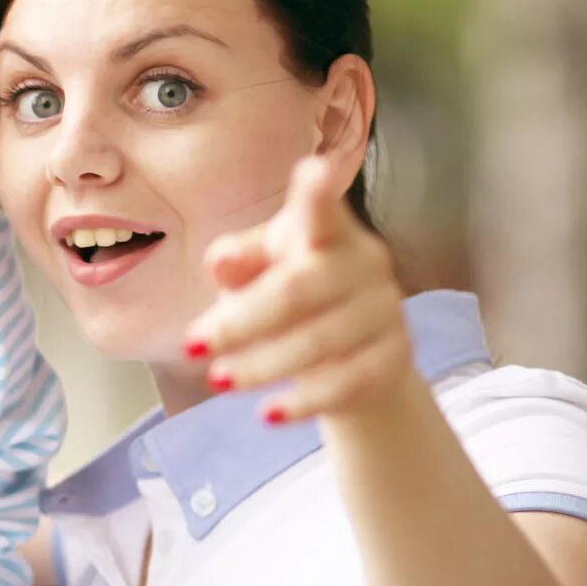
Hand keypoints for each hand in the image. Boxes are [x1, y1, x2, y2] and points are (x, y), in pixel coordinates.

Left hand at [185, 156, 409, 423]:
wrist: (354, 357)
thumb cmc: (292, 300)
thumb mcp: (258, 274)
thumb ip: (239, 262)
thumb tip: (219, 262)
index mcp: (327, 231)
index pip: (321, 209)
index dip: (317, 192)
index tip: (314, 171)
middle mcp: (364, 262)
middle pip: (299, 289)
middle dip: (241, 321)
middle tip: (192, 346)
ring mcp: (385, 310)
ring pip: (320, 342)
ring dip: (262, 365)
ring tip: (219, 381)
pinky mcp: (394, 357)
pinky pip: (347, 382)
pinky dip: (303, 401)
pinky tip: (268, 414)